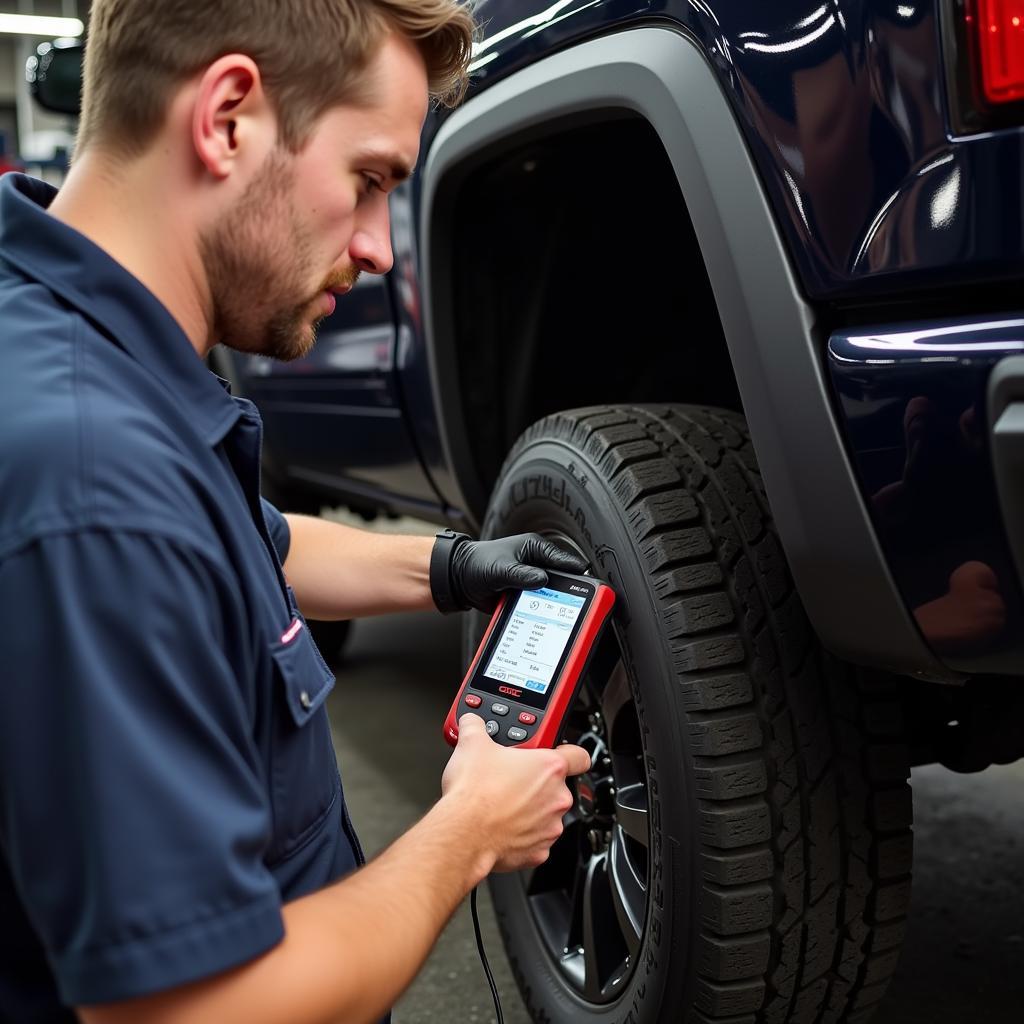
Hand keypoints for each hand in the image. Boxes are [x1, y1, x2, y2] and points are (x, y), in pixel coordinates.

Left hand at [435, 532, 586, 612]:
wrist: (459, 580)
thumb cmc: (476, 564)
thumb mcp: (500, 569)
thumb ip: (520, 574)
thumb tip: (541, 580)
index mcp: (536, 549)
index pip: (565, 561)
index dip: (579, 574)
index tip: (591, 587)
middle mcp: (538, 564)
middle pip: (564, 581)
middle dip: (571, 593)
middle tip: (582, 607)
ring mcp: (533, 581)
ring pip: (554, 596)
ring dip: (557, 606)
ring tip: (569, 619)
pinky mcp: (527, 597)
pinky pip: (541, 606)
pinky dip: (545, 614)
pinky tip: (549, 624)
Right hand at [441, 714, 590, 872]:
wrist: (463, 833)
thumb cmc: (474, 793)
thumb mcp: (471, 744)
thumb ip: (476, 726)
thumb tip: (472, 722)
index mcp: (550, 767)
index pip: (579, 755)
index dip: (569, 752)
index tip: (558, 753)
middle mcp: (557, 797)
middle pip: (556, 786)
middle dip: (536, 783)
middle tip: (511, 780)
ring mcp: (550, 826)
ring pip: (546, 813)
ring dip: (530, 809)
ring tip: (503, 804)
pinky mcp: (539, 852)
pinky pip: (535, 839)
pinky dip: (522, 834)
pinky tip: (502, 826)